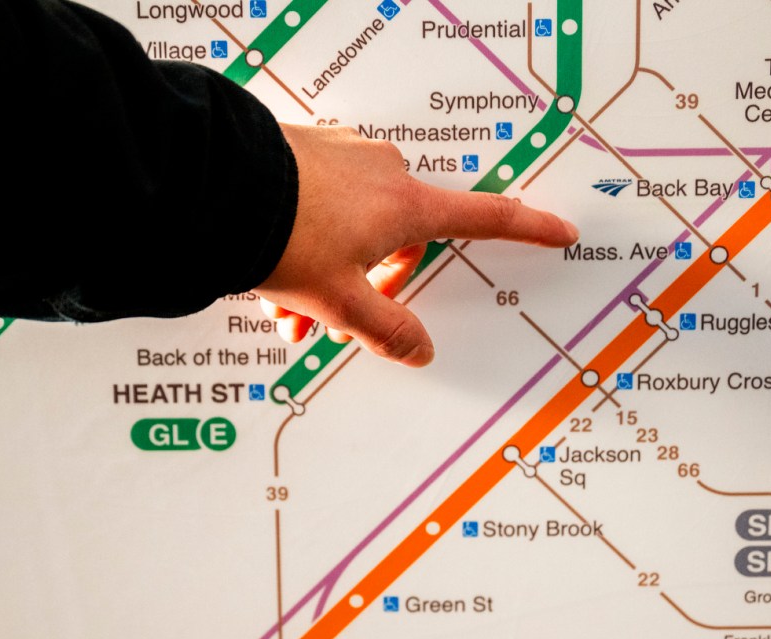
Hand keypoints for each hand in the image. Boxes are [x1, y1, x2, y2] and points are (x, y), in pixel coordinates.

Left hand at [253, 124, 578, 366]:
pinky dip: (306, 246)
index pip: (485, 219)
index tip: (559, 230)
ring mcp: (343, 160)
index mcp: (405, 206)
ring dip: (329, 276)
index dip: (527, 230)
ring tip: (288, 313)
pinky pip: (322, 209)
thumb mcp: (340, 300)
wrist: (210, 184)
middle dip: (370, 287)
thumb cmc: (281, 233)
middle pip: (401, 243)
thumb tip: (420, 352)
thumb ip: (387, 331)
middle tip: (334, 324)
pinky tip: (270, 277)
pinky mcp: (306, 155)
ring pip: (354, 231)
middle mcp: (382, 174)